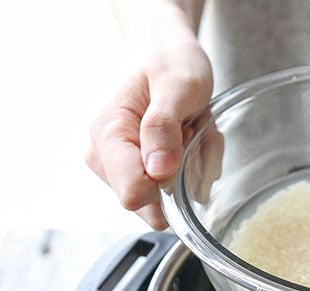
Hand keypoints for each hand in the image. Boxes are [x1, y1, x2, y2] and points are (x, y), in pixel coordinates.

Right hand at [86, 38, 212, 228]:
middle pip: (155, 207)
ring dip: (195, 171)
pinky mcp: (142, 181)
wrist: (170, 58)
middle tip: (190, 131)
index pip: (133, 194)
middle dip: (186, 175)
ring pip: (171, 206)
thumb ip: (163, 125)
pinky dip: (196, 172)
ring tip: (191, 131)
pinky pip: (179, 199)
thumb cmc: (171, 64)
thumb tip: (158, 172)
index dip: (169, 181)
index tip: (181, 140)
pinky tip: (192, 142)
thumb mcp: (176, 84)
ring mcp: (122, 174)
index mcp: (106, 136)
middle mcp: (106, 162)